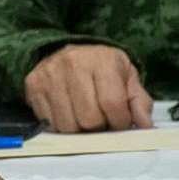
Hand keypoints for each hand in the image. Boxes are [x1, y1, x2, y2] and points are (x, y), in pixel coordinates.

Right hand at [24, 44, 153, 132]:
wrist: (62, 50)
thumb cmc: (100, 66)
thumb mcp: (126, 76)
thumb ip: (138, 101)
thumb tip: (145, 126)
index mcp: (102, 59)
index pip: (113, 104)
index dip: (120, 122)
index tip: (120, 121)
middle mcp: (73, 63)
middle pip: (89, 119)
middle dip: (99, 127)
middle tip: (101, 120)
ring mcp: (50, 75)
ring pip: (68, 125)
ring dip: (79, 129)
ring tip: (83, 117)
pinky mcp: (33, 85)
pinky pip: (49, 122)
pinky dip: (60, 125)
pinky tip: (67, 112)